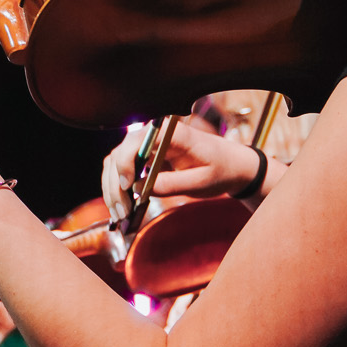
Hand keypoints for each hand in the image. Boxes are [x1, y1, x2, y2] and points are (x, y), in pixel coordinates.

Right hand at [101, 114, 262, 217]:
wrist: (232, 166)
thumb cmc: (221, 170)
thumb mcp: (201, 182)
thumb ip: (171, 184)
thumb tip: (139, 188)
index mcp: (172, 133)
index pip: (136, 141)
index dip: (125, 162)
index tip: (127, 186)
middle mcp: (155, 134)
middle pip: (120, 153)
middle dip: (115, 184)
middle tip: (121, 211)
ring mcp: (148, 144)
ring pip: (116, 162)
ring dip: (113, 188)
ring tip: (120, 214)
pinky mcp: (146, 156)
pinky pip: (124, 168)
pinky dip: (119, 187)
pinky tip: (123, 206)